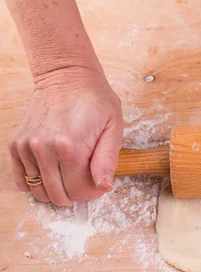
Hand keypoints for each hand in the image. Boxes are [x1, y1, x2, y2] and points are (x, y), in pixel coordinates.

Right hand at [8, 67, 122, 205]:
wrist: (67, 77)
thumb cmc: (95, 101)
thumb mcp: (114, 128)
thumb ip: (107, 160)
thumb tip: (103, 186)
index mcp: (71, 147)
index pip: (79, 192)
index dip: (92, 192)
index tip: (98, 182)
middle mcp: (44, 149)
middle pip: (58, 195)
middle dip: (75, 194)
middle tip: (85, 178)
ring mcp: (27, 147)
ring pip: (40, 191)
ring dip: (56, 189)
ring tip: (69, 173)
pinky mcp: (16, 144)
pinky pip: (22, 180)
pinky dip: (36, 183)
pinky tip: (51, 173)